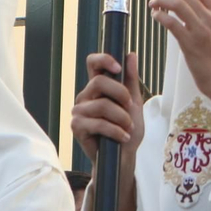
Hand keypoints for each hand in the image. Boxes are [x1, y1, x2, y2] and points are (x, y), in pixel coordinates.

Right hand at [71, 51, 144, 168]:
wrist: (124, 156)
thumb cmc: (128, 128)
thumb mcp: (134, 102)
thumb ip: (131, 79)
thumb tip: (130, 54)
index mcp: (98, 86)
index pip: (92, 63)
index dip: (103, 60)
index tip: (118, 67)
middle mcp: (85, 95)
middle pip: (99, 82)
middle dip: (121, 94)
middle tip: (130, 107)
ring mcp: (79, 111)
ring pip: (102, 105)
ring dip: (122, 117)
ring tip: (129, 128)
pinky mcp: (76, 126)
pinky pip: (98, 123)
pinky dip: (116, 130)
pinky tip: (124, 137)